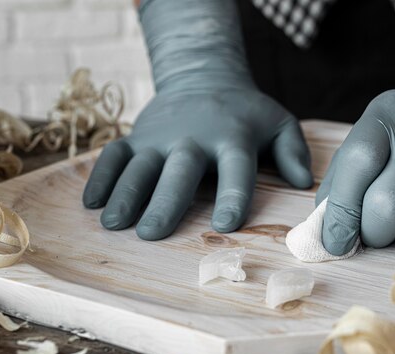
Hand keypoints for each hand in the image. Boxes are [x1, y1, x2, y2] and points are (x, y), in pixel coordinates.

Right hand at [83, 86, 311, 239]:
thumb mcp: (278, 122)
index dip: (233, 195)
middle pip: (179, 171)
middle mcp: (193, 138)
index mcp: (233, 138)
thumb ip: (293, 151)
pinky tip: (91, 204)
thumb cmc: (245, 113)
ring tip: (114, 224)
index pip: (235, 169)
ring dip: (125, 193)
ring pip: (140, 165)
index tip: (225, 224)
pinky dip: (100, 176)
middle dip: (165, 201)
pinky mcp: (136, 136)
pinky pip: (114, 155)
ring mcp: (160, 136)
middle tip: (150, 234)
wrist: (204, 78)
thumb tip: (304, 184)